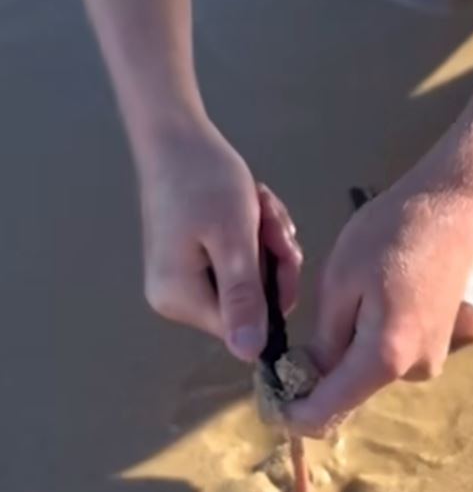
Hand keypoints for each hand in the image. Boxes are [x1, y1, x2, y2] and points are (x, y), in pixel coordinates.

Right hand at [137, 116, 301, 360]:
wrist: (177, 136)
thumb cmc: (204, 181)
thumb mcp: (233, 239)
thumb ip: (244, 298)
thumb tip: (250, 356)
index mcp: (179, 299)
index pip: (245, 326)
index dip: (273, 291)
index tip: (277, 246)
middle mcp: (176, 297)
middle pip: (250, 301)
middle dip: (271, 258)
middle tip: (269, 219)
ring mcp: (185, 277)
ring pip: (252, 277)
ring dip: (267, 241)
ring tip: (259, 204)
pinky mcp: (194, 258)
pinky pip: (240, 260)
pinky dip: (255, 234)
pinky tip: (252, 205)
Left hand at [286, 180, 472, 436]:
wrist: (449, 209)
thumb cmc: (387, 236)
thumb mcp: (339, 283)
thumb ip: (324, 340)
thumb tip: (308, 376)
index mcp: (385, 358)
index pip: (329, 409)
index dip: (293, 414)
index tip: (265, 399)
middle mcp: (412, 371)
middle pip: (349, 394)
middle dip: (315, 381)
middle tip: (284, 351)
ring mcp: (430, 360)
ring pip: (366, 374)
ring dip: (341, 358)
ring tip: (331, 312)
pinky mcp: (436, 345)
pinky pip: (387, 358)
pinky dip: (364, 346)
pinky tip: (360, 308)